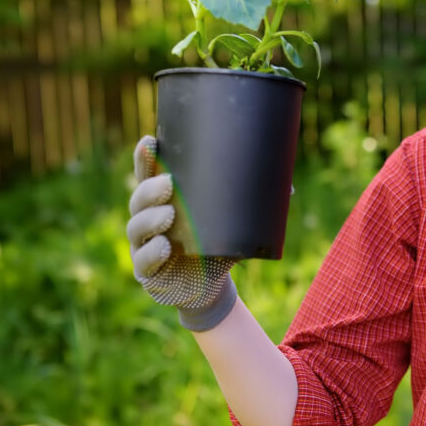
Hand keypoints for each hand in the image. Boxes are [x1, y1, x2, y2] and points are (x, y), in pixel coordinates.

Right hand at [128, 135, 237, 330]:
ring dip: (150, 220)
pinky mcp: (146, 271)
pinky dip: (152, 253)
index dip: (145, 158)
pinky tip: (164, 247)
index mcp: (165, 199)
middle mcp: (148, 218)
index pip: (149, 175)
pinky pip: (143, 260)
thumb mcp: (234, 222)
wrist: (211, 284)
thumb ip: (253, 204)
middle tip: (169, 184)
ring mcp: (143, 244)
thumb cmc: (220, 244)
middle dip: (150, 189)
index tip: (150, 141)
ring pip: (137, 227)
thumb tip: (289, 188)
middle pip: (139, 199)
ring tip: (168, 215)